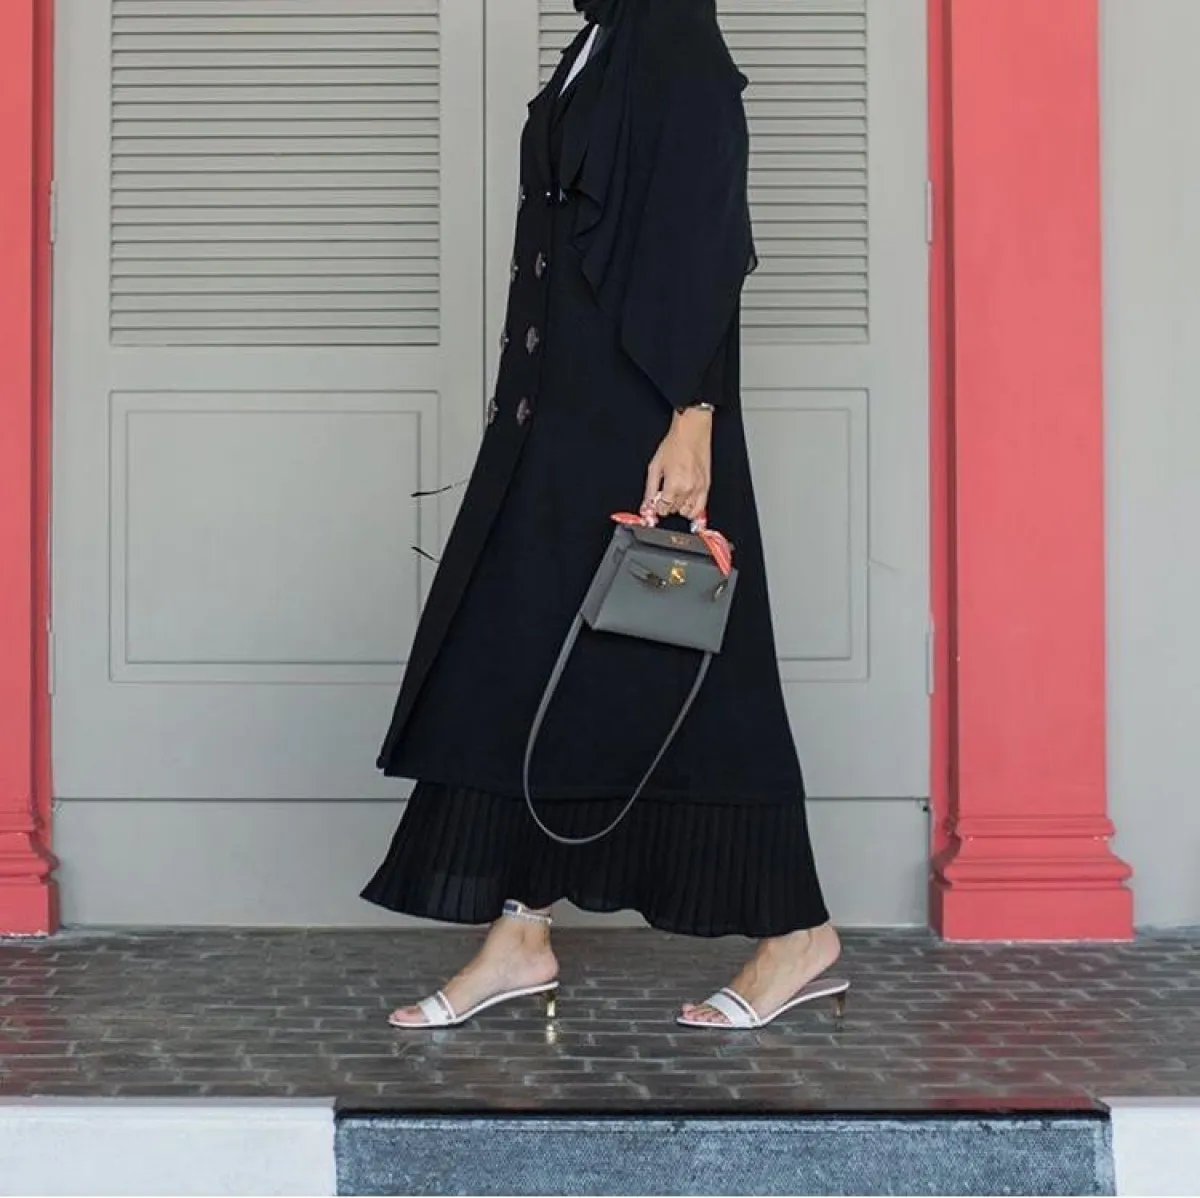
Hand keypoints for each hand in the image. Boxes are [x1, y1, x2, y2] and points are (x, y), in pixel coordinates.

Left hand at [642, 408, 712, 523]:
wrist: (692, 432)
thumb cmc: (675, 445)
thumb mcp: (655, 467)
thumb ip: (650, 490)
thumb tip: (646, 505)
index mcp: (674, 485)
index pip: (663, 509)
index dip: (656, 506)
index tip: (655, 502)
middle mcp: (688, 489)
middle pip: (674, 510)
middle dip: (667, 505)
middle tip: (664, 494)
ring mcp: (699, 489)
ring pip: (687, 512)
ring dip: (679, 507)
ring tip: (675, 496)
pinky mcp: (707, 486)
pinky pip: (701, 508)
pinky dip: (693, 510)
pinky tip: (686, 504)